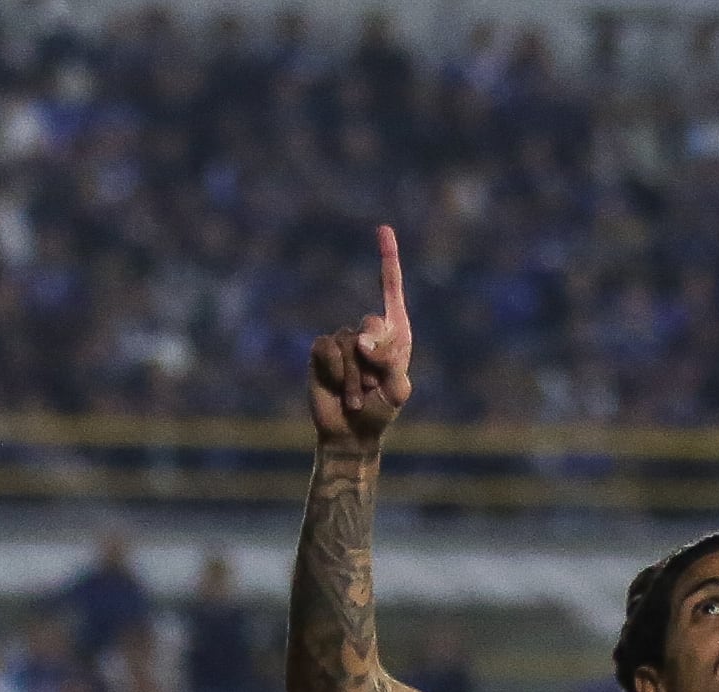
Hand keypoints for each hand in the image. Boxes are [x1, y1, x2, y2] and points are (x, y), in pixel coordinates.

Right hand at [306, 225, 415, 451]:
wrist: (350, 434)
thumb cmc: (380, 412)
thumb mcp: (397, 389)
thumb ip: (388, 361)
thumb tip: (359, 338)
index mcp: (394, 333)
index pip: (390, 290)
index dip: (387, 260)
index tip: (383, 229)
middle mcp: (368, 331)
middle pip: (371, 323)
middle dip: (374, 359)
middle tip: (374, 388)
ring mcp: (343, 340)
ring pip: (348, 344)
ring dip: (354, 377)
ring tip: (356, 397)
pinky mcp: (321, 351)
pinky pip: (327, 349)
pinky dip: (335, 371)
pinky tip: (337, 388)